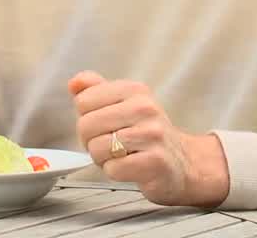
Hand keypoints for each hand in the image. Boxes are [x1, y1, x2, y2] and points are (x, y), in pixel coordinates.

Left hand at [68, 71, 228, 206]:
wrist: (182, 163)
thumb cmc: (145, 134)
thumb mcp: (122, 104)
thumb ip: (95, 89)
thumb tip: (74, 83)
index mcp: (134, 89)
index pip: (83, 101)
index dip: (87, 118)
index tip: (105, 125)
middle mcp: (145, 108)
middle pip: (86, 125)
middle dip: (91, 141)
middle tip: (111, 145)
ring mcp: (152, 134)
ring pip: (97, 148)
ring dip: (103, 159)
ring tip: (122, 156)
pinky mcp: (156, 162)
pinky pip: (113, 169)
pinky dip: (115, 173)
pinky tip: (131, 168)